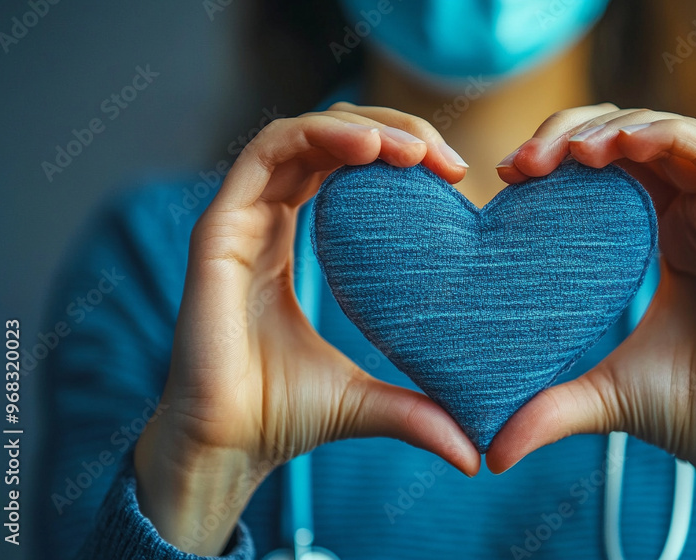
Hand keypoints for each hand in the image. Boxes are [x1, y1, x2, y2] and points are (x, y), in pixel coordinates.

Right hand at [134, 103, 478, 554]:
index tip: (453, 176)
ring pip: (300, 134)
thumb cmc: (283, 418)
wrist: (227, 448)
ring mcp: (239, 221)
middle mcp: (264, 221)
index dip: (398, 154)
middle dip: (390, 133)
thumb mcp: (367, 402)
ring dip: (362, 127)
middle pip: (329, 139)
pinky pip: (266, 152)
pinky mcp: (219, 230)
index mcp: (291, 241)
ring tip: (414, 151)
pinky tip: (370, 150)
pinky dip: (318, 135)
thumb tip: (477, 454)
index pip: (345, 167)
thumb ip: (419, 412)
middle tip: (443, 159)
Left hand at [488, 104, 695, 549]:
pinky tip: (619, 148)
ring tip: (571, 152)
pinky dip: (663, 136)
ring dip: (616, 128)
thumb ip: (544, 410)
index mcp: (661, 237)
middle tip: (528, 160)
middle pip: (633, 137)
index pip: (611, 167)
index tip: (511, 175)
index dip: (561, 155)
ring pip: (669, 134)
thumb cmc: (674, 411)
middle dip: (576, 133)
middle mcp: (693, 217)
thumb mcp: (595, 395)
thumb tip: (488, 457)